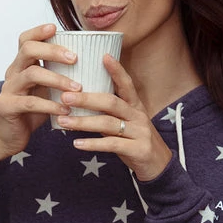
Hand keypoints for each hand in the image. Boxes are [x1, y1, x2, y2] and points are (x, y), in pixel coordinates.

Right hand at [0, 23, 81, 163]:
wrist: (10, 136)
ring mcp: (8, 89)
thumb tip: (90, 65)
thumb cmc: (33, 111)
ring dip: (57, 80)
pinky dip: (50, 105)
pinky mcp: (7, 107)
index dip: (39, 31)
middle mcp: (12, 73)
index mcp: (21, 65)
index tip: (56, 27)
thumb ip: (58, 76)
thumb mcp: (46, 90)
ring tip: (77, 88)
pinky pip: (31, 102)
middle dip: (52, 51)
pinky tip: (65, 110)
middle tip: (75, 59)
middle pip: (28, 50)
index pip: (25, 40)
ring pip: (31, 75)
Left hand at [56, 54, 171, 181]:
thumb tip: (80, 103)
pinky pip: (112, 145)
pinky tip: (77, 144)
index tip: (103, 56)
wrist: (159, 166)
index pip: (126, 84)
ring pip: (108, 123)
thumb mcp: (125, 124)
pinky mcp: (138, 150)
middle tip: (65, 97)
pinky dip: (93, 144)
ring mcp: (140, 133)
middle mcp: (138, 116)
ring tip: (63, 122)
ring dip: (83, 122)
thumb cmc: (136, 141)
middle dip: (86, 99)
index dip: (116, 70)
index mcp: (135, 106)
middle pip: (111, 102)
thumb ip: (108, 113)